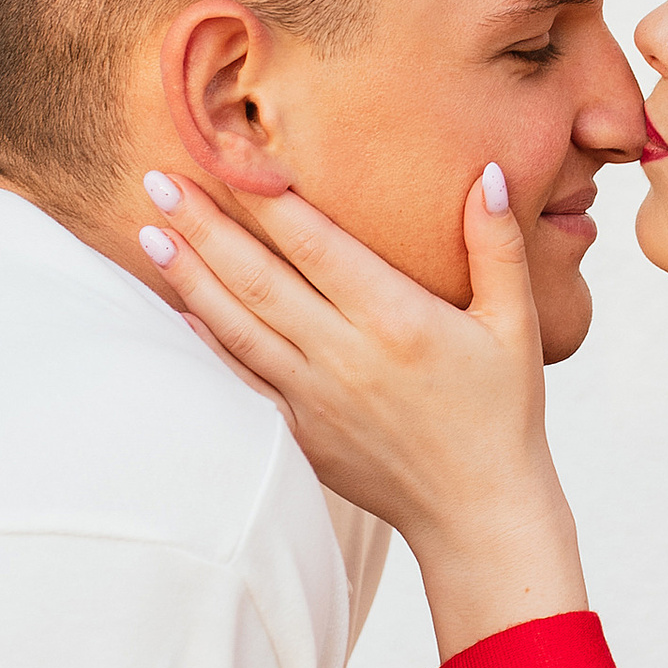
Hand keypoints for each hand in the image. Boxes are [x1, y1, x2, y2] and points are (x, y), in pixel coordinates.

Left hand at [143, 165, 589, 654]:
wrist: (479, 512)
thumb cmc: (503, 412)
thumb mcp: (517, 325)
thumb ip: (498, 246)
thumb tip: (487, 173)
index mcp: (398, 320)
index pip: (317, 245)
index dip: (267, 199)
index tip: (227, 155)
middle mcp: (347, 357)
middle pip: (260, 280)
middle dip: (205, 227)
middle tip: (157, 180)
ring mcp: (317, 400)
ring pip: (240, 329)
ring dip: (191, 279)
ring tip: (150, 232)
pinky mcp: (302, 437)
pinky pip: (243, 386)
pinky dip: (207, 349)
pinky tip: (176, 313)